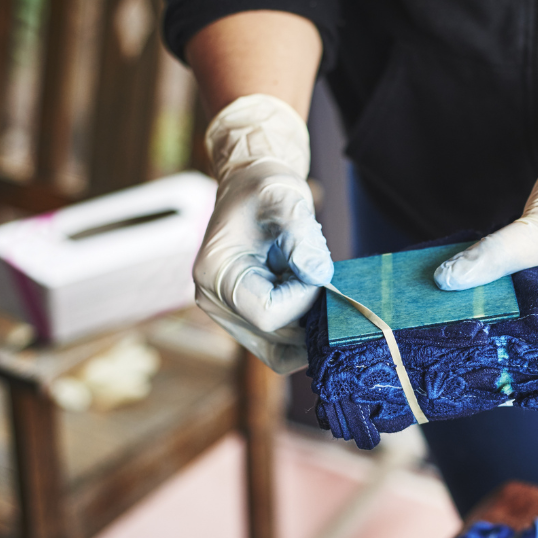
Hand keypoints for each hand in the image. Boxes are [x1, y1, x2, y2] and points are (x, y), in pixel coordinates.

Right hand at [194, 94, 333, 373]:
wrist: (252, 187)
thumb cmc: (265, 189)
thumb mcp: (285, 201)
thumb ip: (302, 237)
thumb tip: (318, 275)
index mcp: (215, 273)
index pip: (267, 314)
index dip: (302, 300)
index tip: (316, 271)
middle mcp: (213, 301)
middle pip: (274, 339)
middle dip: (309, 317)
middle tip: (324, 282)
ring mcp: (226, 315)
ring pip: (278, 350)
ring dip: (307, 326)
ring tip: (313, 287)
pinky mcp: (243, 319)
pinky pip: (278, 343)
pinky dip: (302, 328)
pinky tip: (310, 297)